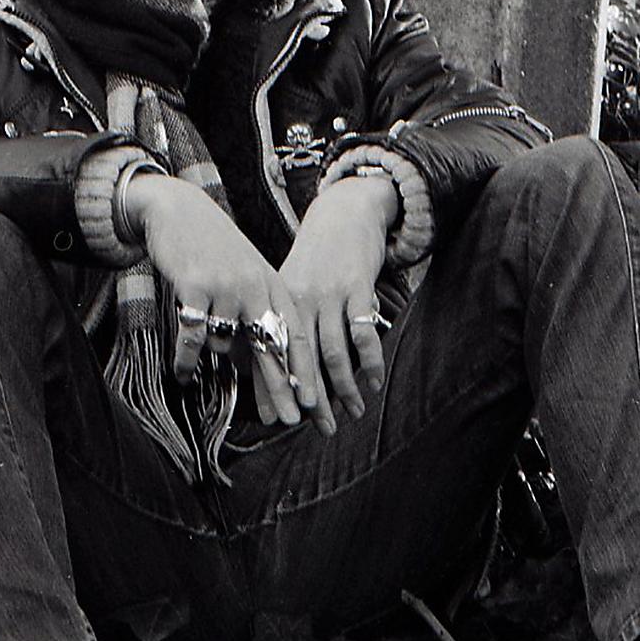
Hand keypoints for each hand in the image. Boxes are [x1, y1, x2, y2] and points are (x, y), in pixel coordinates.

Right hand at [122, 174, 326, 429]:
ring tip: (197, 356)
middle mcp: (255, 286)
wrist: (178, 210)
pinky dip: (187, 358)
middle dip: (282, 388)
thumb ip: (253, 315)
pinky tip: (182, 374)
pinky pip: (195, 336)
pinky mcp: (196, 286)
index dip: (305, 371)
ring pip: (226, 343)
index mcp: (273, 284)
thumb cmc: (212, 249)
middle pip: (272, 348)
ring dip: (213, 355)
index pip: (295, 335)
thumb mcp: (244, 276)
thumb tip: (253, 365)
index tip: (313, 402)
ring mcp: (227, 286)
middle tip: (290, 421)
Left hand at [278, 174, 394, 427]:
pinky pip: (363, 332)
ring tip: (351, 414)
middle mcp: (299, 299)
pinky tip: (374, 382)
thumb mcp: (291, 283)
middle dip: (311, 399)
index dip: (272, 387)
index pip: (271, 352)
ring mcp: (329, 294)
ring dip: (343, 387)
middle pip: (302, 359)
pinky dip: (370, 361)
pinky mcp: (357, 287)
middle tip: (319, 428)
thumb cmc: (316, 256)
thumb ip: (282, 320)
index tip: (273, 420)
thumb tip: (265, 365)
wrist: (345, 212)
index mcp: (278, 301)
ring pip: (333, 352)